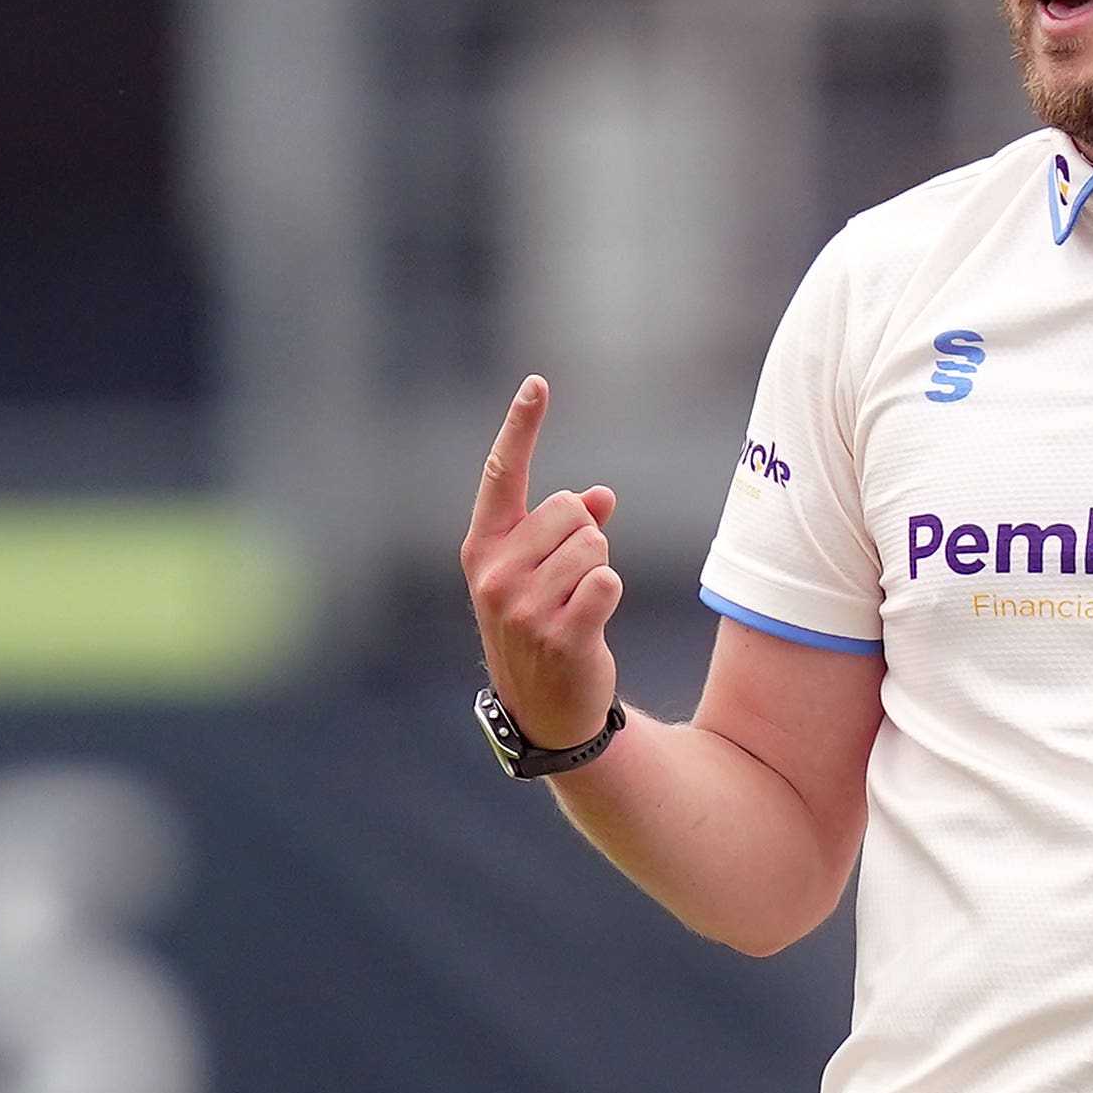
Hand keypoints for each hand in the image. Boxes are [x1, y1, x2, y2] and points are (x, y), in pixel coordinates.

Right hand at [459, 375, 623, 746]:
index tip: (537, 383)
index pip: (504, 475)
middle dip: (586, 537)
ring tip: (577, 606)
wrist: (547, 709)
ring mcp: (522, 607)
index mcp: (483, 549)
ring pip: (595, 545)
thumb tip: (602, 496)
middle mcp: (494, 573)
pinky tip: (589, 622)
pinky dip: (610, 595)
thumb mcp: (542, 574)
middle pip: (571, 509)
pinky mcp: (559, 634)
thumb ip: (566, 529)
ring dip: (599, 570)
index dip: (521, 426)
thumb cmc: (545, 628)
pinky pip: (608, 581)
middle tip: (570, 583)